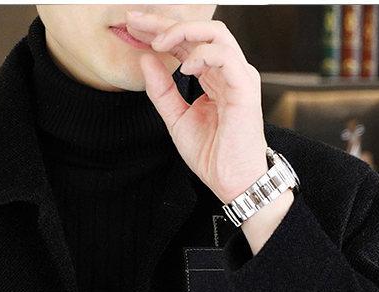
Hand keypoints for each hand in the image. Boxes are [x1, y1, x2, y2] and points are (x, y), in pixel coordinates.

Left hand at [125, 10, 268, 203]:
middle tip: (137, 22)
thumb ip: (161, 91)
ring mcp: (238, 76)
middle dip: (165, 22)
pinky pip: (224, 56)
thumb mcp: (176, 119)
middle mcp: (227, 71)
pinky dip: (202, 55)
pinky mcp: (244, 88)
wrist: (231, 181)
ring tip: (159, 43)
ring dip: (183, 32)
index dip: (159, 31)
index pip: (186, 43)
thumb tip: (145, 60)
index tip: (133, 27)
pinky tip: (184, 66)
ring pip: (215, 34)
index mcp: (213, 76)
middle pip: (199, 30)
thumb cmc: (212, 155)